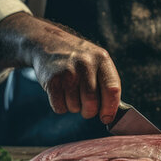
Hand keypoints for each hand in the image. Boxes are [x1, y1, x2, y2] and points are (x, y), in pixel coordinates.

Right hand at [0, 13, 120, 123]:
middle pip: (92, 103)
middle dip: (89, 111)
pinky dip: (61, 106)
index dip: (110, 108)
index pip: (112, 90)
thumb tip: (111, 115)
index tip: (106, 118)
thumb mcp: (97, 63)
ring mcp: (68, 71)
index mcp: (102, 59)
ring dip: (74, 107)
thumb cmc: (78, 60)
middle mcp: (85, 63)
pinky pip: (60, 107)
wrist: (48, 43)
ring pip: (75, 107)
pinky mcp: (52, 80)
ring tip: (71, 91)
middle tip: (86, 108)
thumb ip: (106, 85)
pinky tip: (60, 92)